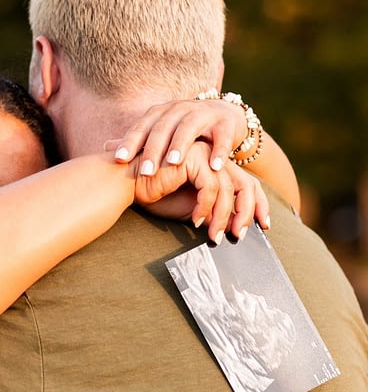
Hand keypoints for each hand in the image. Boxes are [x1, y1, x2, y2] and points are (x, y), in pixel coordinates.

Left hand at [106, 97, 247, 173]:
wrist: (223, 114)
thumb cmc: (184, 128)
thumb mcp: (160, 131)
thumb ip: (137, 140)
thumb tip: (104, 148)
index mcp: (161, 113)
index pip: (142, 127)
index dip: (130, 141)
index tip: (119, 159)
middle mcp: (179, 109)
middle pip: (163, 129)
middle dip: (153, 149)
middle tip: (145, 171)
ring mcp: (203, 114)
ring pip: (189, 128)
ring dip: (180, 145)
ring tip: (174, 163)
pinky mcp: (224, 123)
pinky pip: (221, 137)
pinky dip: (217, 151)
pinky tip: (213, 166)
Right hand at [132, 143, 269, 241]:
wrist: (127, 184)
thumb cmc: (155, 195)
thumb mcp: (191, 207)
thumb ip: (212, 211)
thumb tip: (234, 228)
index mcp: (215, 166)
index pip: (246, 184)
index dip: (257, 205)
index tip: (263, 227)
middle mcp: (214, 157)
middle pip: (246, 184)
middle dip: (249, 211)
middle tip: (241, 235)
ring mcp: (205, 155)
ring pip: (229, 189)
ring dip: (223, 216)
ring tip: (214, 236)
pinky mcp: (194, 158)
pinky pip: (211, 187)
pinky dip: (206, 208)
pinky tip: (196, 221)